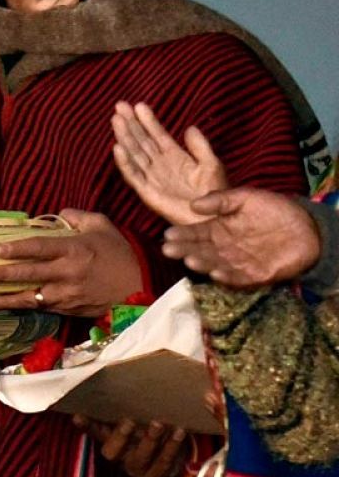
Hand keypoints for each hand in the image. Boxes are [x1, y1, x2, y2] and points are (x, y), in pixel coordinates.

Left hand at [0, 209, 142, 316]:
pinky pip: (42, 308)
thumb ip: (78, 217)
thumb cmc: (120, 253)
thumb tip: (58, 214)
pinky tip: (6, 306)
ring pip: (31, 297)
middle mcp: (68, 273)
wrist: (141, 287)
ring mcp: (68, 294)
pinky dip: (23, 307)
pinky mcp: (70, 309)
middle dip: (2, 275)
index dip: (16, 249)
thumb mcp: (102, 226)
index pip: (40, 248)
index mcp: (75, 249)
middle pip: (30, 273)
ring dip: (6, 299)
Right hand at [72, 415, 188, 476]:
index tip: (77, 416)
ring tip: (159, 424)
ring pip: (140, 458)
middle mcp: (120, 457)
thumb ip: (130, 409)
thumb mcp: (139, 420)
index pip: (93, 432)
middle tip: (130, 421)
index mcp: (110, 441)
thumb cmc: (151, 431)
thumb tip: (124, 381)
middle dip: (121, 436)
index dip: (85, 426)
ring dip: (150, 440)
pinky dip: (172, 447)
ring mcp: (136, 469)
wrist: (175, 458)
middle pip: (112, 452)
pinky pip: (163, 463)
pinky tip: (179, 432)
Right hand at [110, 101, 227, 225]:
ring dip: (125, 137)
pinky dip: (125, 163)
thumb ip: (200, 146)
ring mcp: (152, 178)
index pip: (157, 135)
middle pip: (141, 141)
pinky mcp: (148, 192)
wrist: (213, 218)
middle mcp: (160, 165)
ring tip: (116, 120)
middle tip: (119, 106)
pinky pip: (133, 176)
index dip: (148, 120)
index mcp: (175, 157)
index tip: (138, 105)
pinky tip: (118, 148)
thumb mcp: (212, 164)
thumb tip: (189, 127)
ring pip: (135, 154)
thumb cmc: (216, 194)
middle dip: (131, 124)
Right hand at [161, 187, 320, 287]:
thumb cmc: (274, 210)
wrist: (308, 227)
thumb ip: (220, 200)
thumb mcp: (246, 197)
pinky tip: (215, 274)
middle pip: (200, 250)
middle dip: (184, 250)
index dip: (182, 234)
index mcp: (218, 229)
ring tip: (190, 259)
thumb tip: (192, 205)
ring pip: (214, 265)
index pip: (195, 232)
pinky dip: (227, 278)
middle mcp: (223, 248)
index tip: (168, 235)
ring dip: (202, 264)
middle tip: (169, 250)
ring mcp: (238, 263)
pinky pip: (238, 279)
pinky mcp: (255, 276)